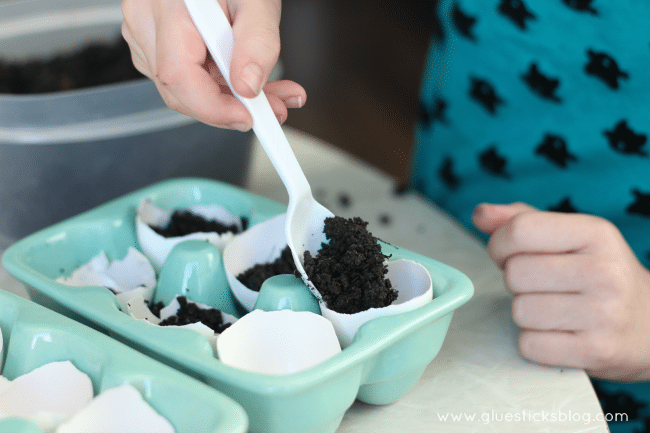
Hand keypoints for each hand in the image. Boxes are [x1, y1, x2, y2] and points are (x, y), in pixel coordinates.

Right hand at [121, 0, 306, 130]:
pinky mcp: (152, 43)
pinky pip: (184, 78)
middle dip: (229, 108)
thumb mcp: (257, 0)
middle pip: (179, 90)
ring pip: (183, 89)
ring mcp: (145, 33)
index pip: (178, 77)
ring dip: (230, 99)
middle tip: (272, 108)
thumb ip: (257, 41)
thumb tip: (248, 85)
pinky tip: (245, 80)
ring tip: (270, 91)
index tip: (248, 118)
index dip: (214, 108)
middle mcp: (147, 20)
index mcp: (169, 6)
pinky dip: (219, 86)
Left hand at [472, 202, 649, 381]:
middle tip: (542, 286)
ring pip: (520, 310)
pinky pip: (530, 344)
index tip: (510, 255)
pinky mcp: (597, 351)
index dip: (500, 245)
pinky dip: (535, 342)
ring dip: (526, 313)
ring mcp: (604, 313)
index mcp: (596, 233)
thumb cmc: (598, 274)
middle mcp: (604, 271)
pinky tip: (559, 333)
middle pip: (515, 273)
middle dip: (516, 282)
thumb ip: (521, 220)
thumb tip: (480, 214)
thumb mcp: (570, 236)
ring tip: (554, 310)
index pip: (519, 231)